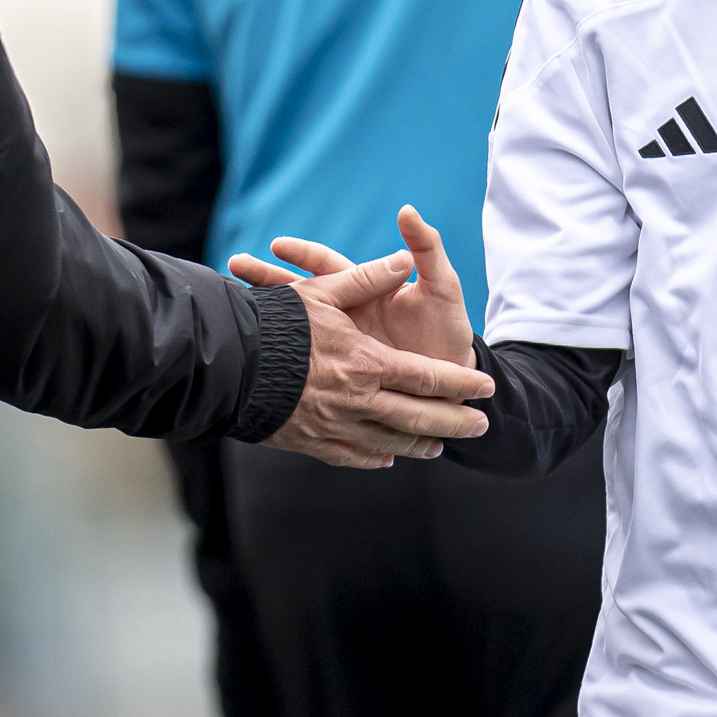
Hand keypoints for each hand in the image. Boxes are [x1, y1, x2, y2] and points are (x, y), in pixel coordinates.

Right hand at [234, 221, 493, 469]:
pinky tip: (387, 459)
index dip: (459, 383)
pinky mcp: (312, 441)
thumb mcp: (323, 294)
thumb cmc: (278, 325)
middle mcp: (357, 399)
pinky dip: (373, 458)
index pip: (426, 378)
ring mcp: (335, 425)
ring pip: (387, 442)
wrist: (230, 366)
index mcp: (366, 363)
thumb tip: (403, 257)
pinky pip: (352, 455)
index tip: (486, 389)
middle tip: (480, 427)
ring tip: (437, 448)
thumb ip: (367, 277)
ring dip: (416, 445)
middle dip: (452, 424)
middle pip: (416, 417)